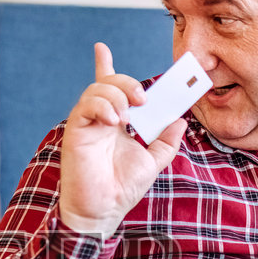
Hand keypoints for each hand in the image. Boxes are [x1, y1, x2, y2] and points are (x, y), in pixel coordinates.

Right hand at [58, 42, 188, 237]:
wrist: (104, 211)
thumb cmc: (122, 189)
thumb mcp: (153, 162)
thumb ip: (166, 141)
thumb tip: (180, 120)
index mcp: (115, 122)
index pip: (108, 88)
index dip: (103, 65)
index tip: (101, 48)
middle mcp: (99, 119)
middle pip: (107, 83)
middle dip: (126, 82)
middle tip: (143, 98)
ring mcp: (87, 125)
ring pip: (96, 90)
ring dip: (117, 95)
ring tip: (129, 116)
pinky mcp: (76, 132)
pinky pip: (85, 107)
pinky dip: (103, 107)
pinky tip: (115, 120)